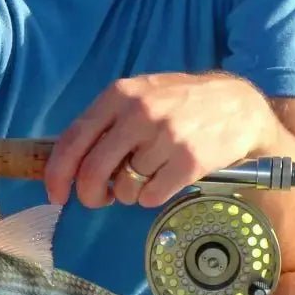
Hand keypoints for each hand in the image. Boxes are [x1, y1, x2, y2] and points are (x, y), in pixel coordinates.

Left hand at [43, 72, 274, 208]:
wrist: (238, 107)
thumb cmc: (179, 105)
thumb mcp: (139, 97)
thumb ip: (106, 123)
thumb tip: (68, 162)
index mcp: (119, 95)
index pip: (73, 139)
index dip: (58, 173)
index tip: (55, 195)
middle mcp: (139, 113)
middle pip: (93, 170)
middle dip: (89, 195)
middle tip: (98, 200)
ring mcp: (166, 136)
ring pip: (124, 188)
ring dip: (129, 193)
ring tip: (147, 176)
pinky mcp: (189, 160)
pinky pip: (151, 196)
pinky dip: (152, 197)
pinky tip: (165, 181)